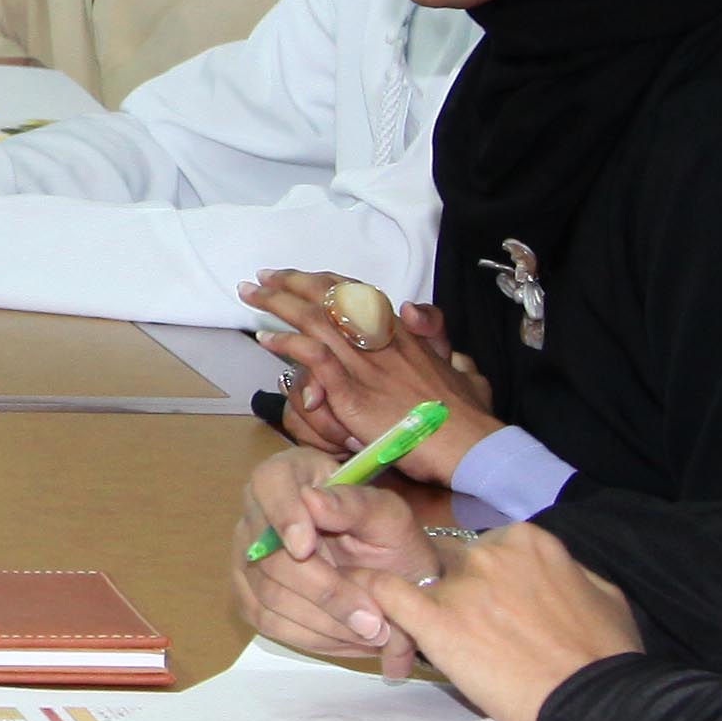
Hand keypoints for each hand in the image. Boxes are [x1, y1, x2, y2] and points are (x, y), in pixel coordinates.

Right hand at [233, 451, 437, 668]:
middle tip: (372, 619)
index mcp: (291, 473)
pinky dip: (312, 636)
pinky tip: (348, 637)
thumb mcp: (390, 518)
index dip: (282, 515)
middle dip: (324, 591)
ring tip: (372, 632)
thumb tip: (312, 500)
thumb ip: (356, 505)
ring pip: (269, 595)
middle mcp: (258, 512)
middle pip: (268, 554)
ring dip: (324, 621)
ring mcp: (247, 556)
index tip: (306, 548)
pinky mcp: (249, 595)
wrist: (393, 580)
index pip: (269, 483)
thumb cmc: (391, 539)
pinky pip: (268, 622)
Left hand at [246, 275, 497, 478]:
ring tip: (252, 295)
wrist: (469, 444)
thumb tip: (413, 311)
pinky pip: (314, 358)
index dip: (323, 281)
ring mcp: (366, 364)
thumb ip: (434, 333)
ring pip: (315, 319)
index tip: (299, 276)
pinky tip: (267, 338)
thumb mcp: (458, 362)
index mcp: (402, 332)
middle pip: (329, 297)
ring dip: (279, 304)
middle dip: (291, 282)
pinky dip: (288, 344)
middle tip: (263, 277)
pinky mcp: (354, 393)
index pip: (355, 294)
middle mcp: (380, 340)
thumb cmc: (465, 412)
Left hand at [357, 518, 643, 720]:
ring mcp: (463, 585)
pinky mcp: (437, 621)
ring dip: (422, 603)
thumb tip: (554, 571)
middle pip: (452, 563)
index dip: (481, 578)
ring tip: (423, 630)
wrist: (594, 701)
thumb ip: (567, 572)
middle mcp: (492, 553)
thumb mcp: (602, 593)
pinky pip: (388, 593)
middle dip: (455, 591)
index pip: (486, 549)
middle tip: (467, 628)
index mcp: (529, 541)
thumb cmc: (605, 655)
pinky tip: (356, 599)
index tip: (486, 604)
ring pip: (423, 580)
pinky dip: (369, 592)